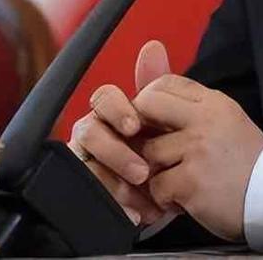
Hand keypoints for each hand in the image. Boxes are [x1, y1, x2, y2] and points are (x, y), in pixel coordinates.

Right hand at [67, 39, 170, 225]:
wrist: (178, 193)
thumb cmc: (165, 150)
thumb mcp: (165, 121)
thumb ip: (157, 87)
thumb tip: (152, 47)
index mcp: (112, 114)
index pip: (102, 98)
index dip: (115, 109)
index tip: (135, 125)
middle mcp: (94, 136)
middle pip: (88, 132)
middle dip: (114, 152)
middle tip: (142, 171)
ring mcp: (87, 165)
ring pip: (85, 168)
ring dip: (114, 183)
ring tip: (142, 197)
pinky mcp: (88, 194)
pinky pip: (88, 200)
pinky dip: (114, 208)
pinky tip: (134, 216)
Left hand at [135, 74, 262, 242]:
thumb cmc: (247, 163)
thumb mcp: (227, 121)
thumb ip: (194, 108)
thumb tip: (152, 91)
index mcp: (215, 102)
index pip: (166, 83)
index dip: (149, 101)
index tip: (153, 122)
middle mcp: (205, 119)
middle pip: (147, 105)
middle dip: (140, 129)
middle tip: (152, 149)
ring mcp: (197, 148)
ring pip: (149, 152)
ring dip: (157, 172)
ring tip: (179, 180)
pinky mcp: (191, 180)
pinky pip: (157, 186)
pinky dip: (166, 198)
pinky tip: (184, 200)